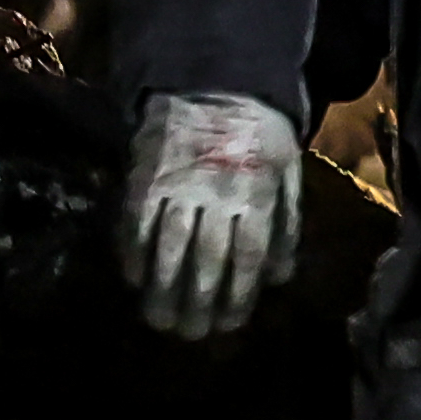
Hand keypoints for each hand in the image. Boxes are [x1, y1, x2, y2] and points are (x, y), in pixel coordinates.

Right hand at [121, 93, 304, 339]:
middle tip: (189, 334)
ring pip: (166, 245)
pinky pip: (134, 221)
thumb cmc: (259, 136)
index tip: (229, 324)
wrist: (215, 84)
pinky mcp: (144, 175)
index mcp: (258, 193)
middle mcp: (217, 192)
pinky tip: (134, 279)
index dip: (237, 295)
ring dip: (160, 289)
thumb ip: (286, 225)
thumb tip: (278, 278)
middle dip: (196, 302)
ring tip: (158, 320)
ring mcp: (177, 184)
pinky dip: (132, 253)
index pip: (248, 255)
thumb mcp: (288, 173)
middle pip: (205, 258)